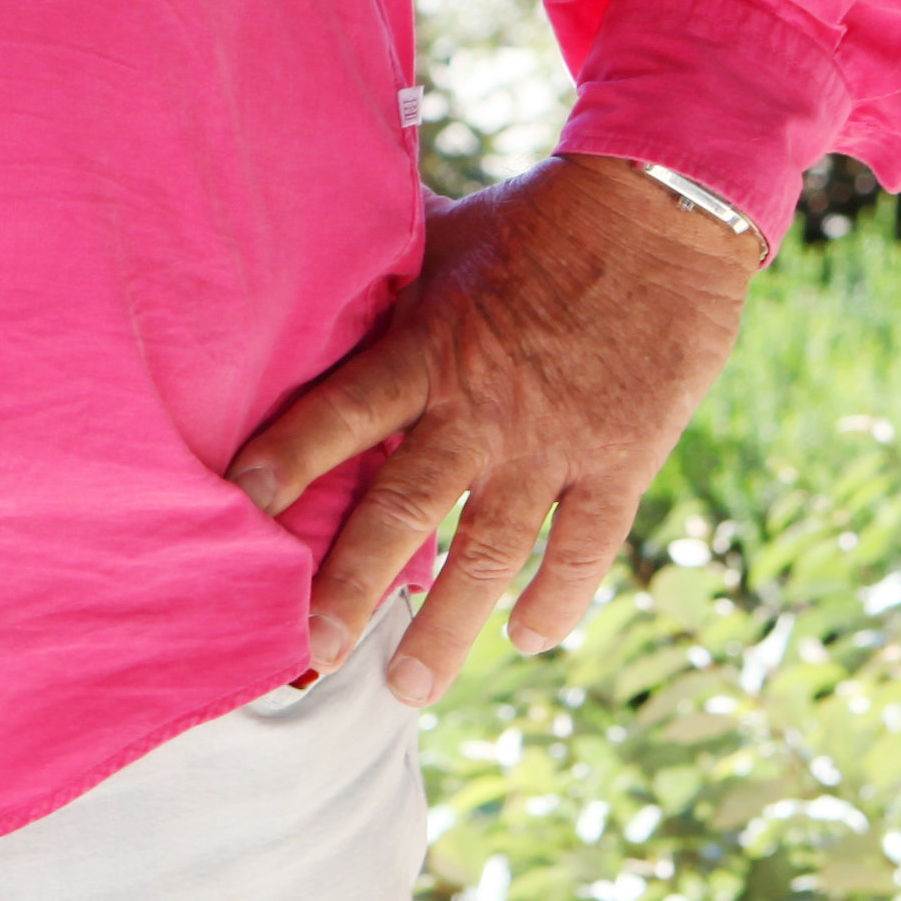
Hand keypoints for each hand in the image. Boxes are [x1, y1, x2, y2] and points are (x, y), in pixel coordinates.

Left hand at [224, 158, 760, 707]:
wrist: (663, 211)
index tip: (238, 505)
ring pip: (489, 553)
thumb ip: (378, 269)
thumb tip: (298, 248)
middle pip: (403, 509)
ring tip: (405, 689)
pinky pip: (583, 549)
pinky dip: (554, 599)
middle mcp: (482, 408)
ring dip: (447, 629)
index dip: (291, 457)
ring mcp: (552, 443)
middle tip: (309, 651)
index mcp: (430, 346)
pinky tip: (527, 637)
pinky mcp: (620, 461)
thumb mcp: (443, 235)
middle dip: (351, 585)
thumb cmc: (538, 218)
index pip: (344, 410)